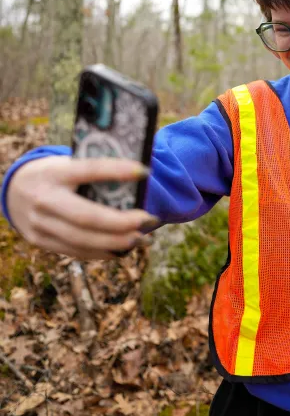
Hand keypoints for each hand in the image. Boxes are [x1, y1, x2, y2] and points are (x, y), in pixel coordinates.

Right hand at [6, 156, 159, 259]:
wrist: (14, 190)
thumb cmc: (55, 173)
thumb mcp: (67, 163)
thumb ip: (93, 171)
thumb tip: (139, 178)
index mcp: (55, 172)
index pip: (90, 169)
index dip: (117, 170)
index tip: (145, 172)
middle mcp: (44, 199)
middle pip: (86, 216)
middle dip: (120, 222)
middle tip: (148, 220)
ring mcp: (39, 224)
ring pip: (82, 240)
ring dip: (116, 243)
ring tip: (142, 239)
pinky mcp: (40, 241)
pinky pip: (75, 251)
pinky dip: (102, 252)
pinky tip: (123, 249)